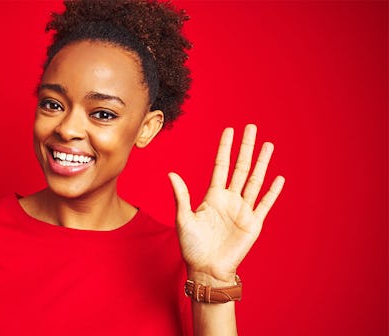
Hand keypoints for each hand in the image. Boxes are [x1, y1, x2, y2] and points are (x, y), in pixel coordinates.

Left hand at [168, 124, 284, 283]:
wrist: (206, 269)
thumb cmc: (192, 246)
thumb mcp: (183, 219)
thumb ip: (181, 196)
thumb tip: (171, 174)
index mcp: (212, 196)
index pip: (221, 165)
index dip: (225, 148)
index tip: (229, 130)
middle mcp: (229, 199)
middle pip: (241, 167)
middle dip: (246, 147)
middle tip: (252, 128)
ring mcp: (243, 210)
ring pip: (255, 181)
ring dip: (262, 163)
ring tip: (268, 145)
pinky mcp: (253, 223)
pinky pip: (265, 204)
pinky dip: (272, 191)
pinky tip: (279, 177)